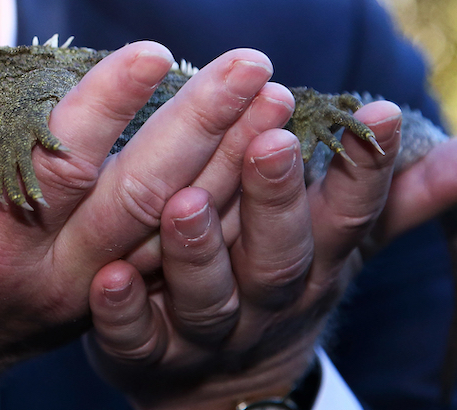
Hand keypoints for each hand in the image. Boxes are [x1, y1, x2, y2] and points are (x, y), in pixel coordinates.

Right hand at [0, 43, 288, 409]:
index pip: (62, 168)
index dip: (106, 109)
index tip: (151, 52)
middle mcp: (56, 268)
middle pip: (142, 194)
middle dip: (201, 127)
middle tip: (252, 64)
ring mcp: (92, 285)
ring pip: (175, 224)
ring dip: (229, 161)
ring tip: (276, 97)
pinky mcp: (110, 288)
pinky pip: (178, 243)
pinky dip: (222, 198)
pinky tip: (255, 150)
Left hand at [85, 100, 403, 409]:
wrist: (221, 390)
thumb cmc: (275, 284)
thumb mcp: (334, 246)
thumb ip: (386, 200)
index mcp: (309, 263)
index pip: (344, 216)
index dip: (363, 171)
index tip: (378, 115)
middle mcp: (264, 300)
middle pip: (277, 254)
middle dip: (275, 200)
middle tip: (270, 141)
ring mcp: (205, 334)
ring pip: (207, 298)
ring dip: (197, 253)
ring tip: (183, 204)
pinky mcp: (145, 358)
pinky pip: (135, 339)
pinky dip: (123, 312)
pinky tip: (110, 278)